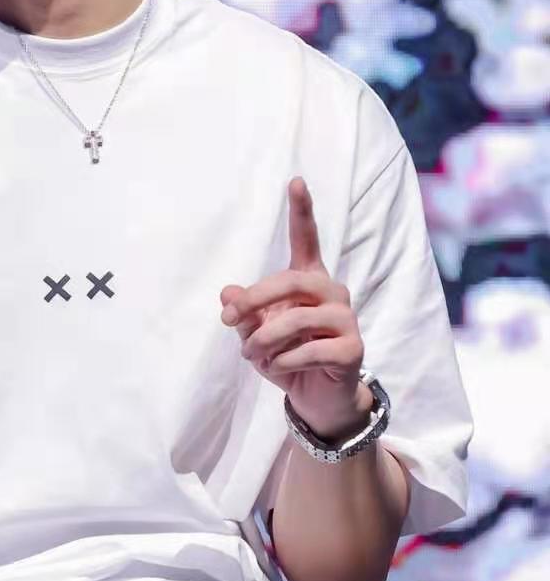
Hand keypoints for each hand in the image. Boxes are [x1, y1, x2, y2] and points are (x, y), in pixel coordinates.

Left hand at [220, 178, 367, 442]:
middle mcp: (331, 292)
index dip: (302, 210)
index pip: (307, 239)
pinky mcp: (353, 348)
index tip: (295, 180)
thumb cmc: (286, 357)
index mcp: (309, 280)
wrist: (316, 400)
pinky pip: (308, 349)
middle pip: (290, 281)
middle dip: (254, 301)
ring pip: (296, 320)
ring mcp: (346, 319)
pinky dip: (284, 362)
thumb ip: (244, 313)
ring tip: (252, 355)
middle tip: (229, 320)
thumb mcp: (256, 334)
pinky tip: (280, 369)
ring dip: (264, 341)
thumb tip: (228, 293)